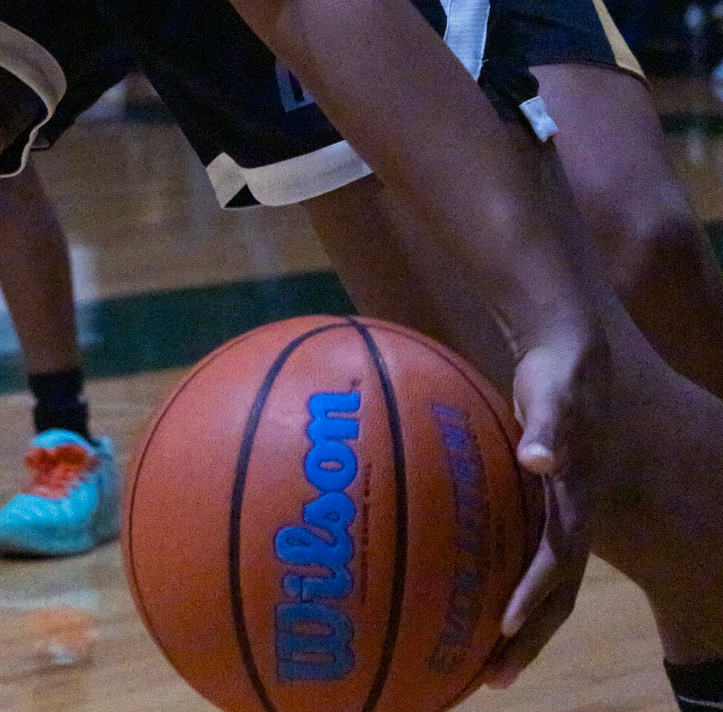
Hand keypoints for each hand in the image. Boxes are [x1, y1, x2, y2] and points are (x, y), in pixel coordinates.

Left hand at [484, 334, 606, 685]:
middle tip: (492, 678)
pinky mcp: (535, 503)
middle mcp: (569, 516)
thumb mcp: (555, 396)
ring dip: (515, 624)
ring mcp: (555, 514)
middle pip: (555, 593)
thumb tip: (540, 459)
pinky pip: (519, 553)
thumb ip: (549, 427)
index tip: (503, 629)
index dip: (535, 599)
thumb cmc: (558, 376)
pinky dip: (497, 581)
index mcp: (576, 501)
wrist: (570, 356)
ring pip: (540, 582)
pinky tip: (457, 594)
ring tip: (477, 659)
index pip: (560, 564)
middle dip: (527, 638)